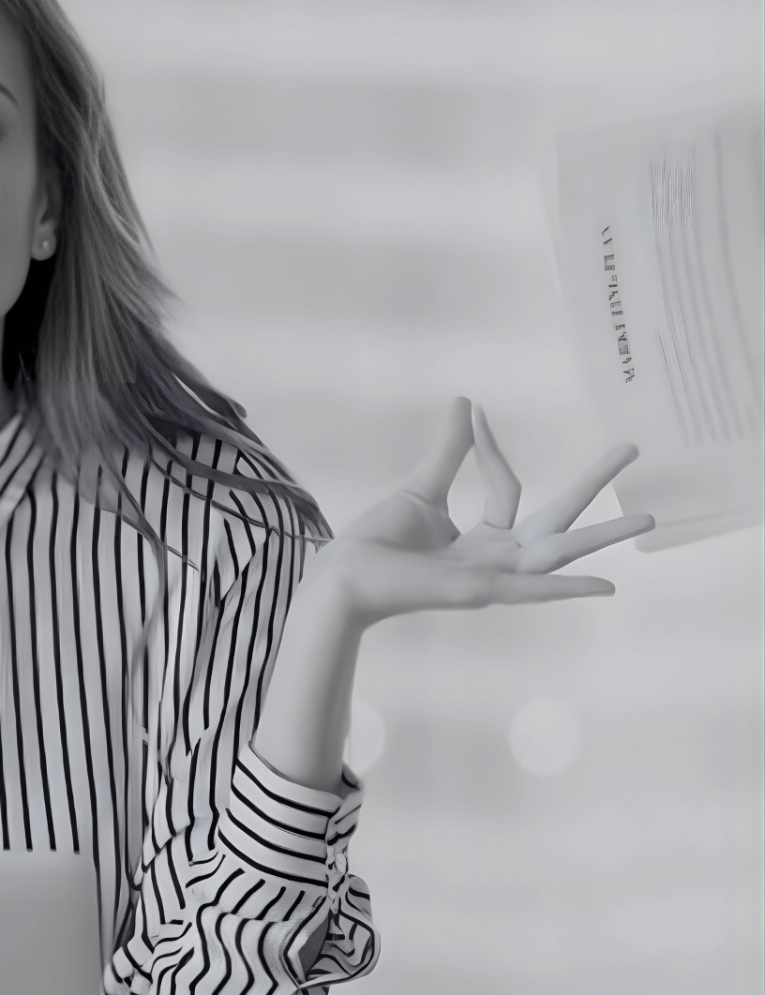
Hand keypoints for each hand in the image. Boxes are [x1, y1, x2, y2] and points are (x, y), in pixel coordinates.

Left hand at [315, 397, 654, 627]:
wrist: (345, 576)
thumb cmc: (378, 542)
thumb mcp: (423, 488)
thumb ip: (449, 452)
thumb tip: (465, 402)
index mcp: (482, 538)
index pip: (507, 486)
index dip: (490, 448)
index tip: (474, 414)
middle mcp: (496, 558)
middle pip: (558, 517)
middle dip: (593, 483)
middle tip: (632, 449)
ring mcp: (495, 576)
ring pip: (559, 551)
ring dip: (604, 535)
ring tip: (650, 517)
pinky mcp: (483, 592)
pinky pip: (534, 591)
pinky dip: (569, 589)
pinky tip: (607, 585)